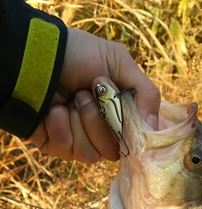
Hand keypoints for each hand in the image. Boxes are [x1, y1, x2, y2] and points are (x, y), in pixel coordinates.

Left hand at [31, 28, 159, 162]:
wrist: (39, 54)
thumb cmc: (80, 54)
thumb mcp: (119, 62)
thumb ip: (146, 93)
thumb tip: (155, 127)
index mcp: (117, 116)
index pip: (133, 143)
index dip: (131, 135)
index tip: (126, 118)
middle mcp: (99, 133)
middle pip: (112, 152)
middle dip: (100, 121)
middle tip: (87, 93)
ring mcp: (76, 141)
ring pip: (89, 155)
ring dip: (80, 121)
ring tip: (70, 99)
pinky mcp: (54, 145)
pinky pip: (65, 149)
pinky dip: (60, 125)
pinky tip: (53, 109)